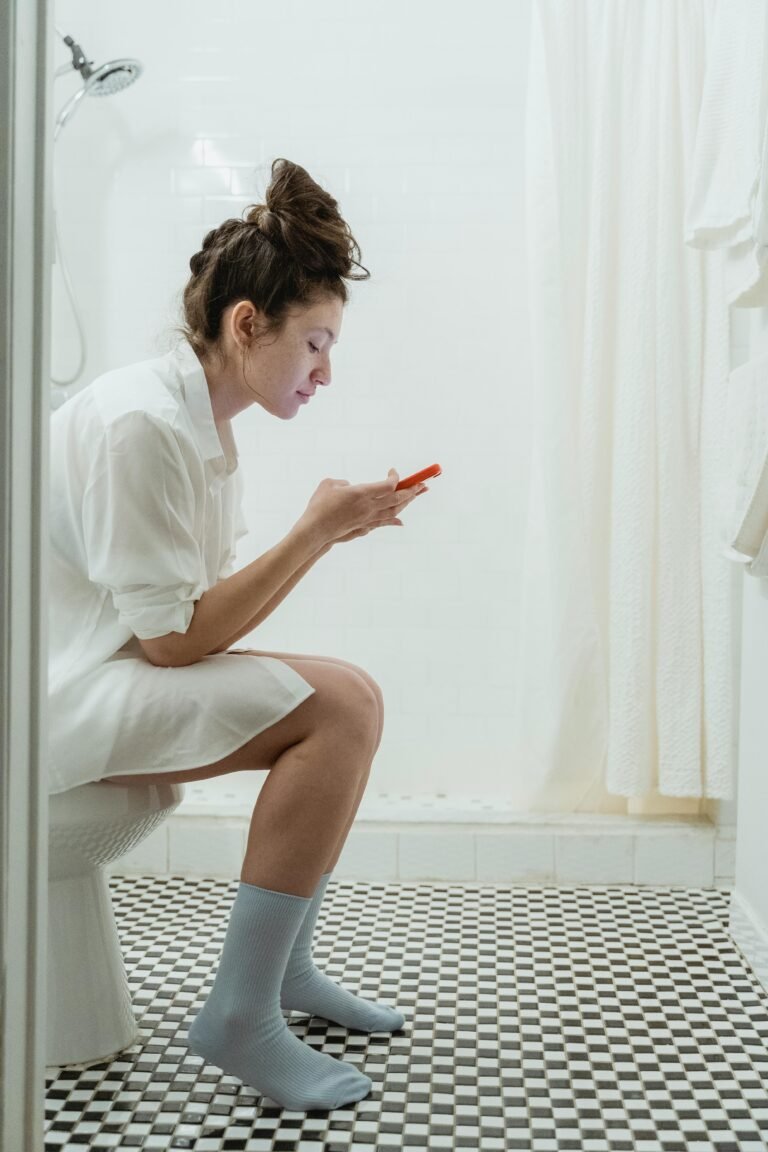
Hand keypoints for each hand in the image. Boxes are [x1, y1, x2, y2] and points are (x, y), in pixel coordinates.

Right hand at [298, 468, 428, 547]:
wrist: (315, 530)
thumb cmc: (319, 505)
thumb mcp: (329, 484)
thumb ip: (344, 482)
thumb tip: (350, 486)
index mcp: (362, 493)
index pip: (388, 485)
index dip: (395, 478)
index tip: (393, 471)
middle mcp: (369, 506)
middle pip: (397, 498)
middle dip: (412, 490)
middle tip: (423, 484)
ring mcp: (368, 518)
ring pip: (394, 511)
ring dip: (407, 503)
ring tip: (417, 496)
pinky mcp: (363, 527)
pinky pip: (383, 522)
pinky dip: (394, 520)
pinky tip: (401, 521)